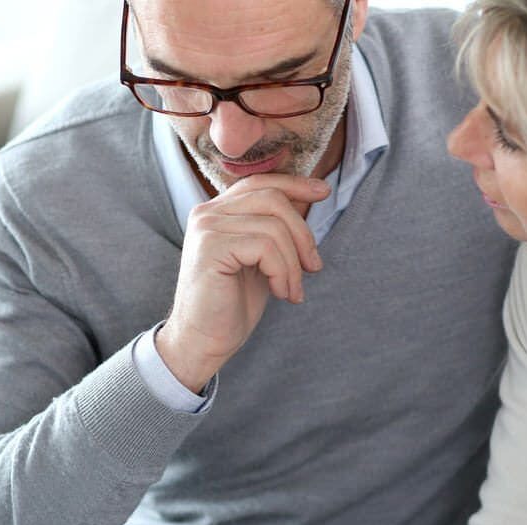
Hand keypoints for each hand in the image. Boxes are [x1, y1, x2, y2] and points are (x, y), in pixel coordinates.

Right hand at [156, 173, 328, 391]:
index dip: (294, 183)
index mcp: (217, 212)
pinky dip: (282, 272)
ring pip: (273, 227)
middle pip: (272, 199)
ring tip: (292, 290)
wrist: (203, 341)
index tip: (323, 192)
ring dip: (294, 263)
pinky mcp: (211, 247)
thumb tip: (310, 196)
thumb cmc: (232, 303)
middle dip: (303, 233)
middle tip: (314, 266)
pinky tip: (281, 293)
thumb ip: (277, 228)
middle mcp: (207, 213)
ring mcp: (206, 228)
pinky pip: (265, 247)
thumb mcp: (262, 259)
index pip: (260, 182)